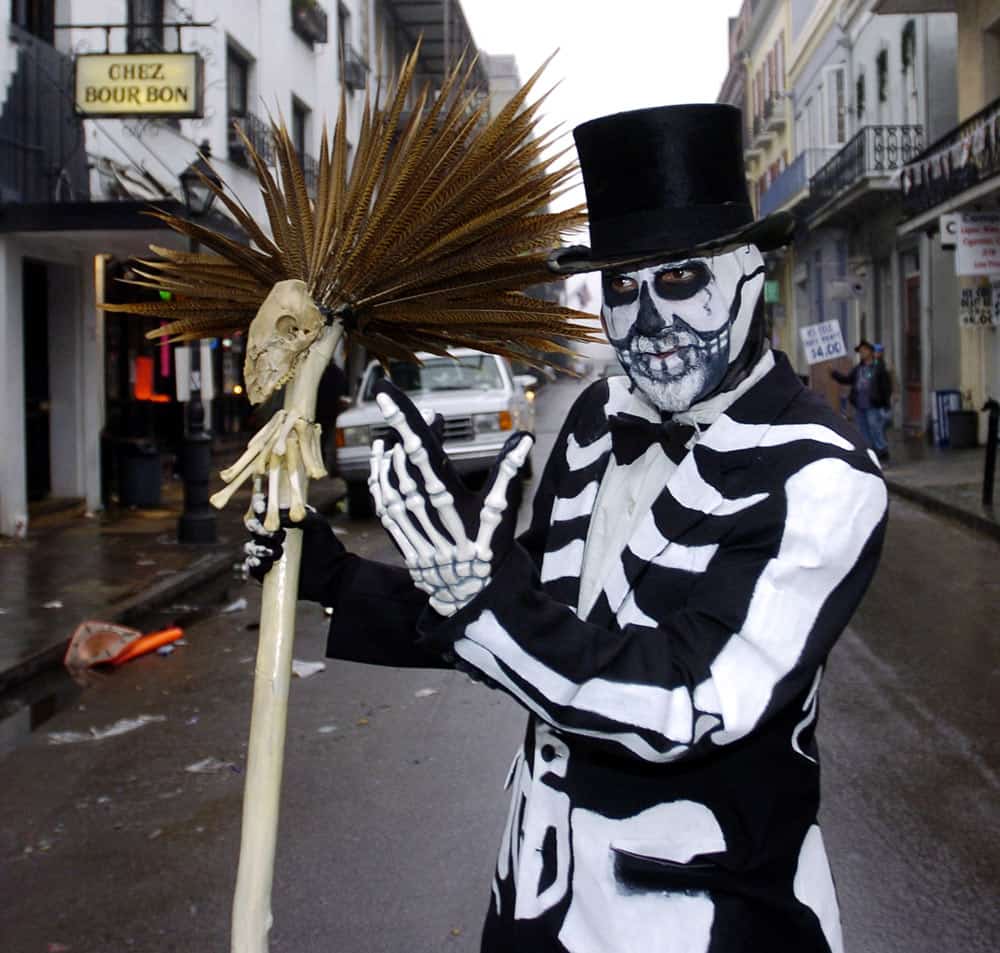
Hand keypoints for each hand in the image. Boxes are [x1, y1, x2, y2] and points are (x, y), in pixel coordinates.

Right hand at [243, 500, 348, 603]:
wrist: (331, 573)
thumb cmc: (325, 544)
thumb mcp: (318, 525)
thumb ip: (302, 516)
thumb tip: (282, 515)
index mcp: (281, 518)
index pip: (262, 507)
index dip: (257, 505)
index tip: (261, 509)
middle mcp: (270, 533)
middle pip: (252, 526)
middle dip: (258, 528)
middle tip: (276, 535)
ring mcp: (266, 552)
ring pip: (250, 546)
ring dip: (259, 548)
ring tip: (279, 553)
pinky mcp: (265, 570)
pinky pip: (252, 566)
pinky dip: (254, 564)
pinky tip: (265, 564)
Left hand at [369, 380, 532, 615]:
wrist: (471, 594)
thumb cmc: (490, 548)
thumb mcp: (503, 510)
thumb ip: (508, 471)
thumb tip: (524, 437)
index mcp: (449, 494)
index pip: (423, 447)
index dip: (404, 418)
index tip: (387, 391)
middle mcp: (424, 506)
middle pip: (404, 458)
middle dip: (397, 426)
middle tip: (390, 398)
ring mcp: (409, 522)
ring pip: (390, 477)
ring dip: (388, 451)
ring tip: (391, 431)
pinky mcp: (401, 535)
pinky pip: (382, 501)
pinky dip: (378, 478)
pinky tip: (381, 462)